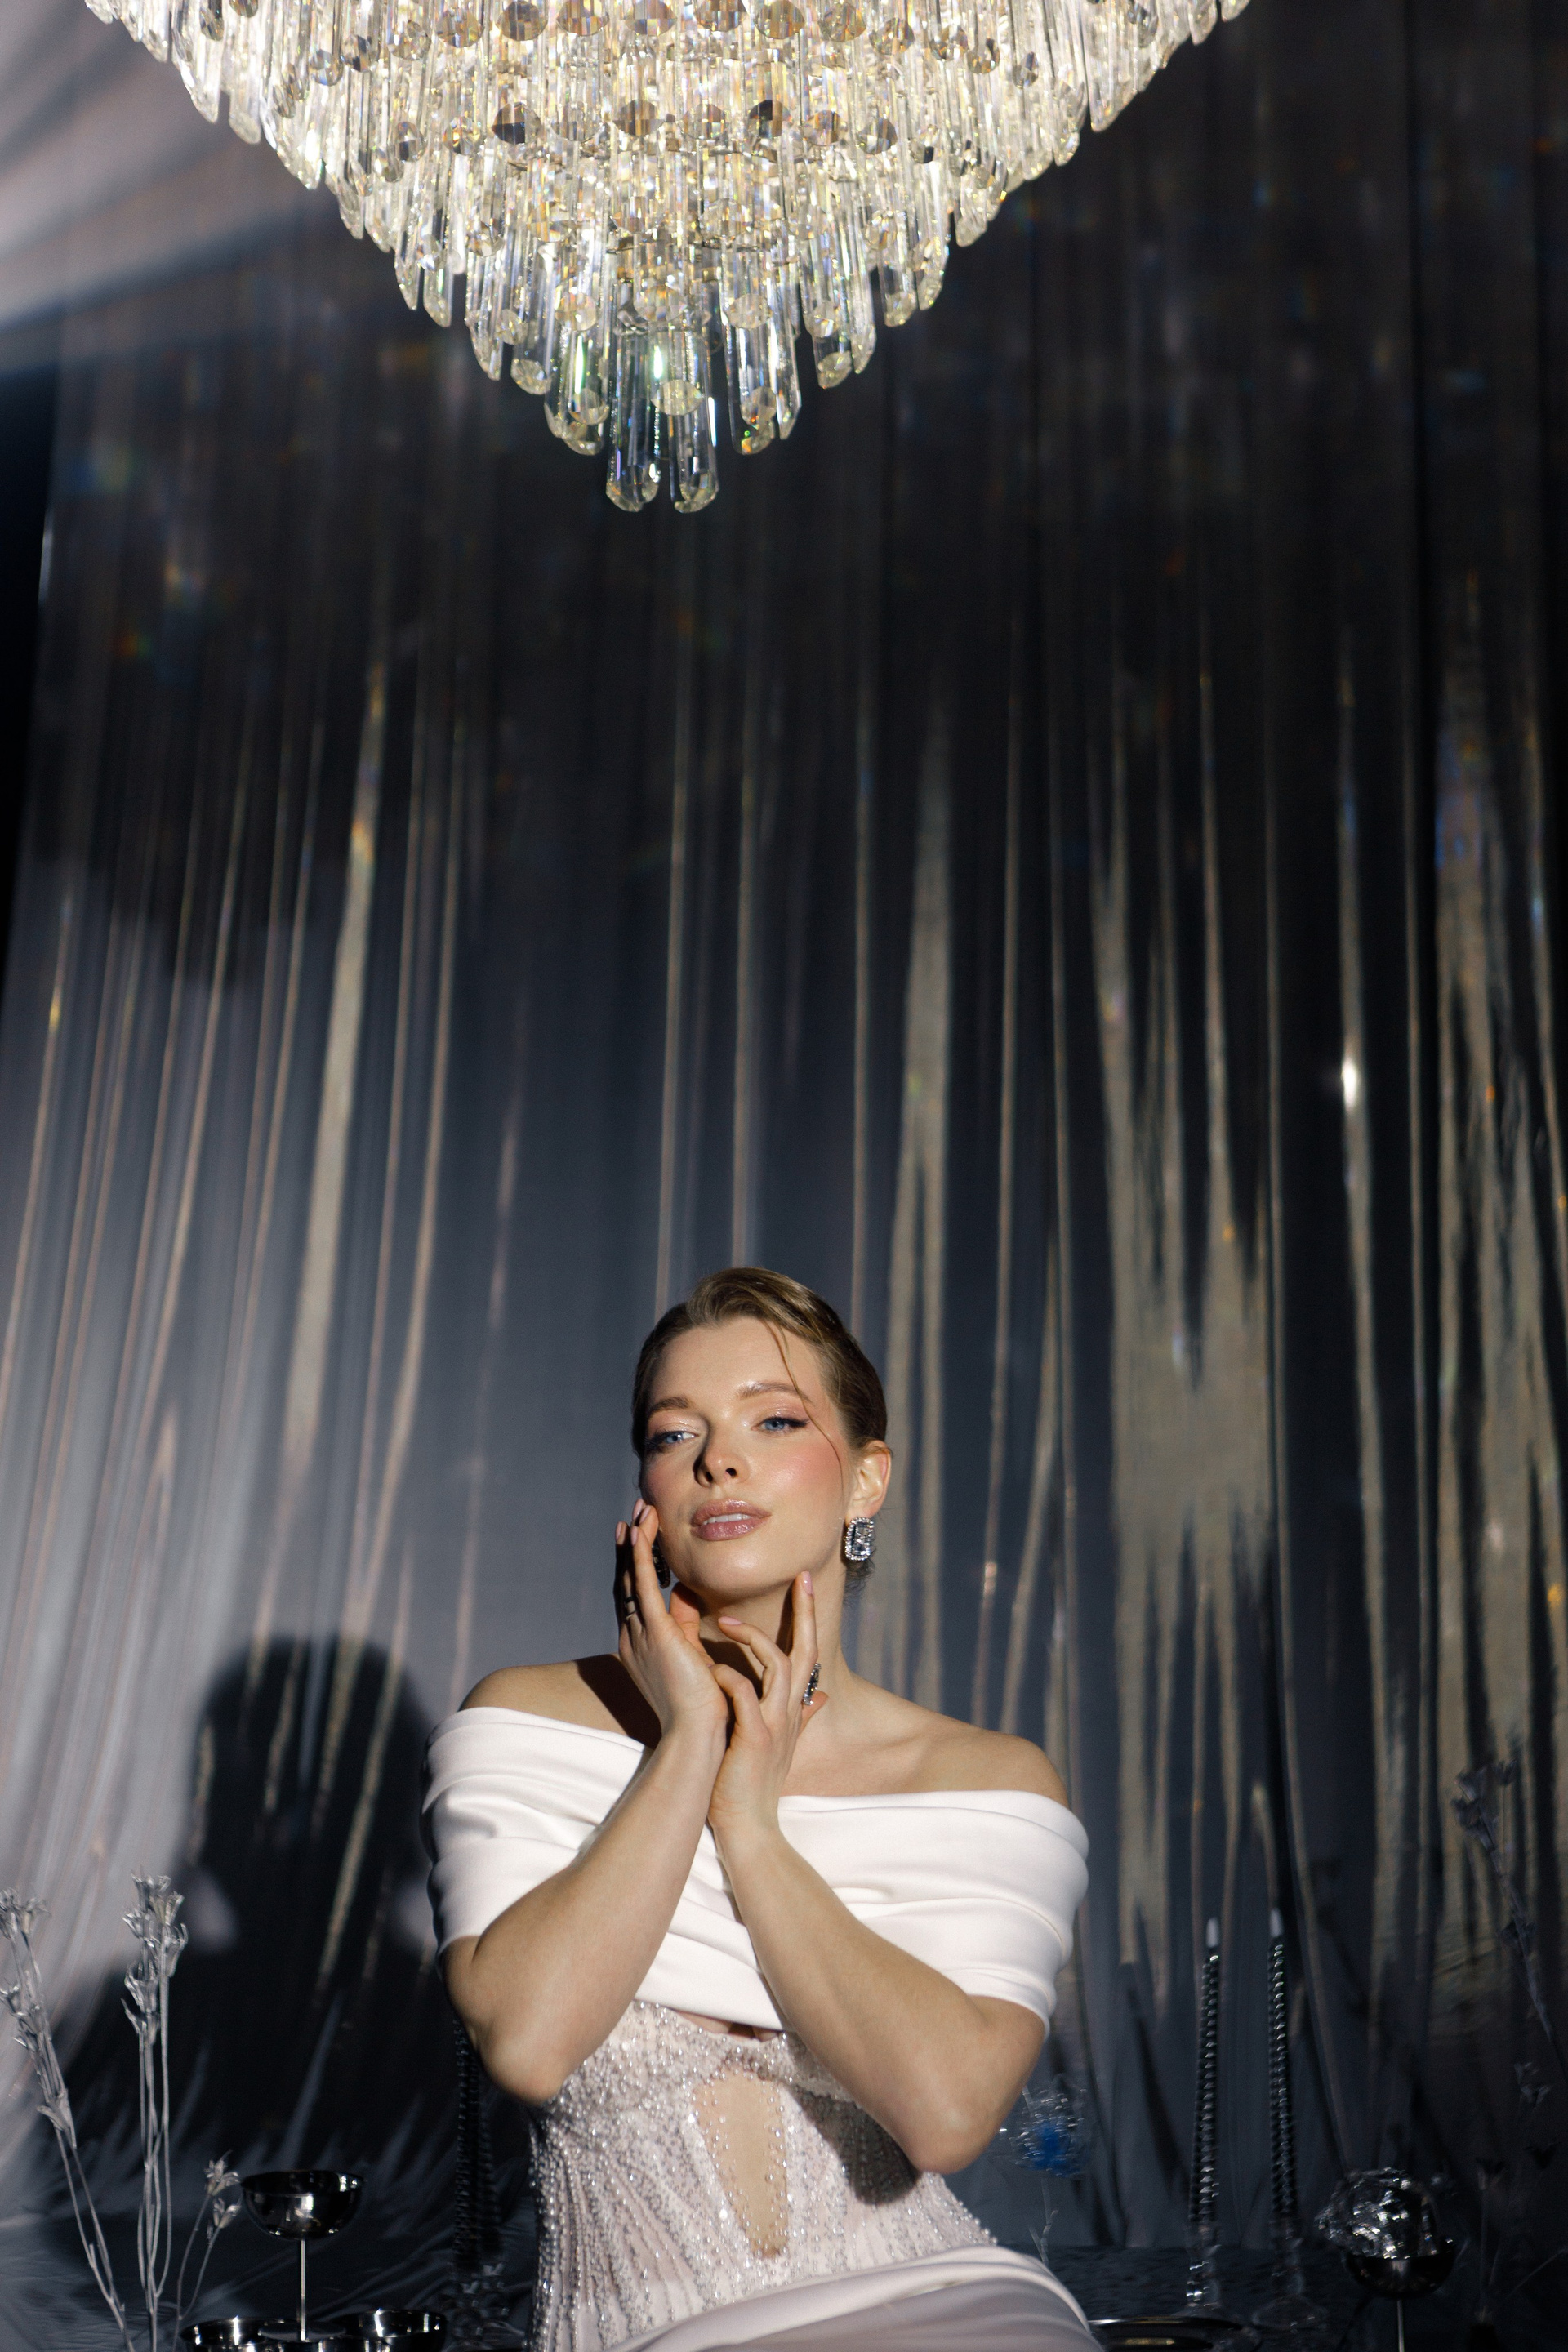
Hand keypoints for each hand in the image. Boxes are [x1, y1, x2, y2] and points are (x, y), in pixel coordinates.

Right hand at [615, 1504, 728, 1752]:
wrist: (700, 1736)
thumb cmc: (704, 1706)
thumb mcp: (693, 1656)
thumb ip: (687, 1624)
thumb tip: (687, 1592)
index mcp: (641, 1647)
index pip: (635, 1596)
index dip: (634, 1565)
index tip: (638, 1536)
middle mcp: (633, 1638)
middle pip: (626, 1582)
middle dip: (630, 1547)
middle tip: (634, 1514)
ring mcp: (639, 1635)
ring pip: (631, 1577)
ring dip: (636, 1542)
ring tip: (642, 1510)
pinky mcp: (654, 1633)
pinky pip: (642, 1586)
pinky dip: (638, 1557)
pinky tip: (639, 1532)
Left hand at [706, 1574, 825, 1850]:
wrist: (748, 1828)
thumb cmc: (754, 1785)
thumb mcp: (781, 1744)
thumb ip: (802, 1715)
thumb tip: (824, 1694)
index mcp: (791, 1709)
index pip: (808, 1655)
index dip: (808, 1620)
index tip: (804, 1584)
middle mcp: (789, 1712)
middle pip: (806, 1652)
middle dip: (804, 1613)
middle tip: (800, 1578)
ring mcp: (775, 1724)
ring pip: (779, 1666)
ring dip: (753, 1639)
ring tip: (724, 1621)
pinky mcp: (754, 1738)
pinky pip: (745, 1694)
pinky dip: (729, 1675)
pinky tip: (711, 1668)